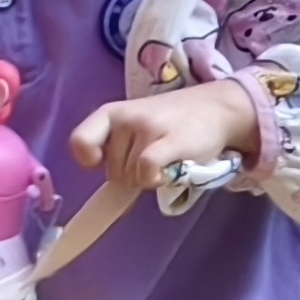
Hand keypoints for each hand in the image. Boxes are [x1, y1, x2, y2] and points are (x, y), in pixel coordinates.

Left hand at [71, 78, 259, 201]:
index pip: (81, 140)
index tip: (99, 163)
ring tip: (168, 161)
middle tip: (153, 160)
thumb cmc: (175, 120)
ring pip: (131, 175)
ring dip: (148, 178)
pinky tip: (169, 172)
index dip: (88, 158)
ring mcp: (148, 128)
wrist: (219, 108)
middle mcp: (126, 117)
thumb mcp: (138, 123)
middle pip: (112, 169)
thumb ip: (119, 147)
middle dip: (130, 174)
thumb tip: (111, 191)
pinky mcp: (169, 142)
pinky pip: (147, 171)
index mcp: (111, 113)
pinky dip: (154, 179)